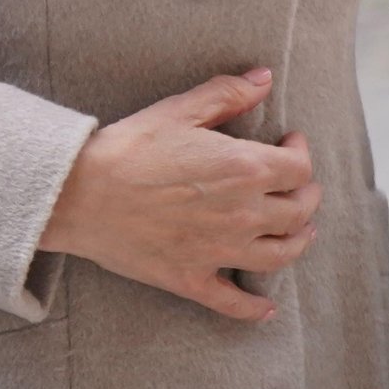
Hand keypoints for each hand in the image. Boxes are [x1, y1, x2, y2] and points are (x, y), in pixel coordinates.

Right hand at [40, 68, 319, 321]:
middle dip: (307, 196)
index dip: (302, 153)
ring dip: (297, 243)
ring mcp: (219, 252)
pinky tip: (266, 308)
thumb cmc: (131, 146)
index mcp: (243, 169)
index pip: (298, 169)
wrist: (82, 193)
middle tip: (301, 185)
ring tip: (300, 232)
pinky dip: (256, 309)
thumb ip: (228, 93)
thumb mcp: (181, 109)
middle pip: (298, 213)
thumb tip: (264, 79)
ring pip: (279, 258)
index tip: (292, 143)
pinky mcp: (193, 279)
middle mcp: (241, 214)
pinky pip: (235, 304)